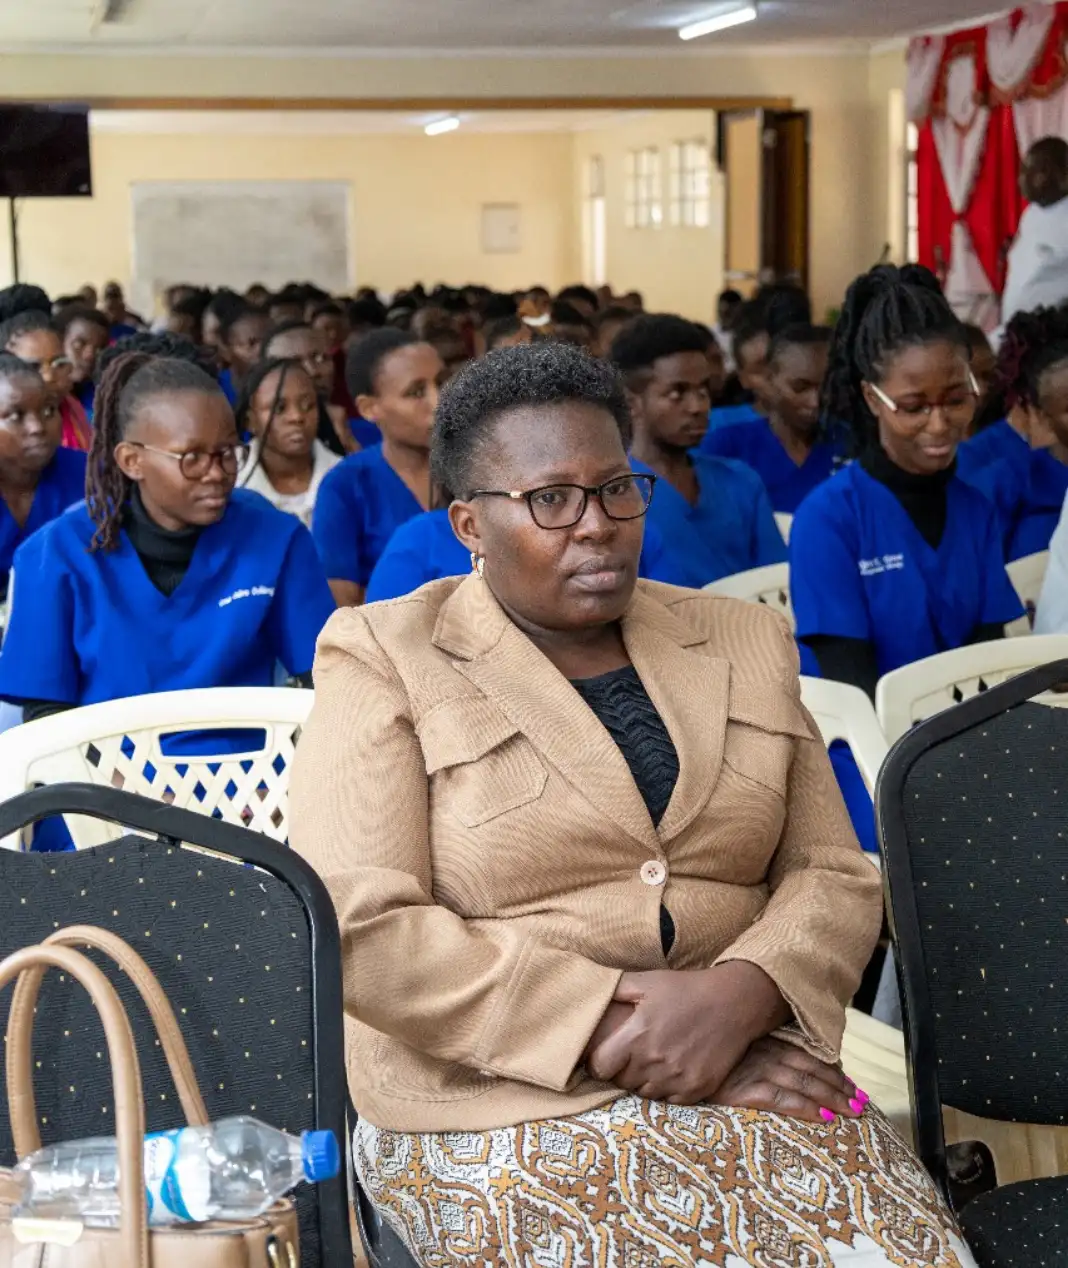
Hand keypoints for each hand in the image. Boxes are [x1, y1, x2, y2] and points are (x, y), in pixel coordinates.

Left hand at [586, 961, 788, 1103]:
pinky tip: (672, 1069)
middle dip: (622, 1070)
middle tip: (631, 1054)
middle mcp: (655, 1060)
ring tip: (652, 1060)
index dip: (599, 1061)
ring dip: (643, 1081)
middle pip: (622, 1082)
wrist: (733, 1003)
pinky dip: (667, 1090)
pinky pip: (670, 1101)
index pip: (600, 1067)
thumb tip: (589, 994)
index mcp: (637, 1034)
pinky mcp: (698, 1089)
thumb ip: (615, 988)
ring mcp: (678, 1077)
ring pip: (645, 1094)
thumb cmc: (685, 989)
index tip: (605, 1054)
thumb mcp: (647, 980)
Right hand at [713, 1036, 866, 1123]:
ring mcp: (754, 1070)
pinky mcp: (742, 1090)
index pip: (809, 1056)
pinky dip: (805, 1107)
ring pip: (803, 1083)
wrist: (678, 1065)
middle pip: (811, 1069)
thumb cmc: (709, 1059)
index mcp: (766, 1042)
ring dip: (831, 1097)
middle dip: (840, 1087)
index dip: (834, 1072)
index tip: (855, 1087)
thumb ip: (764, 1052)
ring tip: (852, 1111)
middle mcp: (764, 1053)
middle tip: (862, 1104)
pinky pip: (781, 1099)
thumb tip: (798, 1064)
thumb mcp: (738, 1049)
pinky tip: (823, 1117)